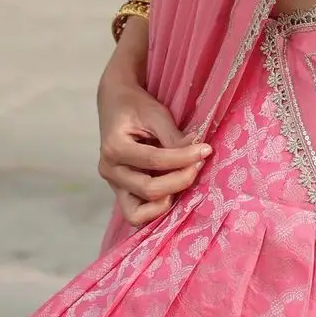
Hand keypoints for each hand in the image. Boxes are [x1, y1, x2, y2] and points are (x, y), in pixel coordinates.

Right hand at [97, 74, 210, 229]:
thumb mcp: (155, 113)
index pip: (154, 160)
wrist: (115, 103)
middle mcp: (109, 171)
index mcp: (114, 148)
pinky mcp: (121, 191)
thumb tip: (198, 153)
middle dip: (179, 180)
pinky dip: (155, 209)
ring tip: (184, 181)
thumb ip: (174, 137)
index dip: (183, 158)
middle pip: (148, 189)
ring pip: (137, 213)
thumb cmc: (135, 105)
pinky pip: (137, 213)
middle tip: (199, 165)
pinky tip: (173, 191)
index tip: (206, 150)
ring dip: (165, 203)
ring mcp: (113, 184)